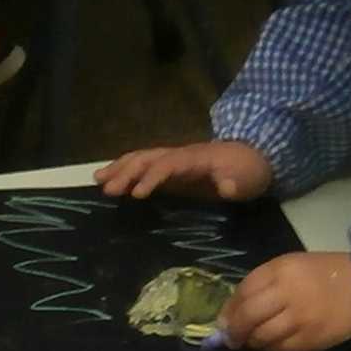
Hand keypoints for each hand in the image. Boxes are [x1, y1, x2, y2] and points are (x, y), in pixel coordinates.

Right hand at [96, 139, 273, 202]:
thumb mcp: (248, 179)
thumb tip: (225, 187)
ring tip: (97, 181)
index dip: (152, 178)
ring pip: (142, 159)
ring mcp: (174, 161)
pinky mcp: (171, 170)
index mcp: (196, 159)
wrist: (253, 158)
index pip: (168, 165)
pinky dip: (125, 170)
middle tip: (106, 190)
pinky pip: (144, 166)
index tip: (136, 195)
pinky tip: (109, 180)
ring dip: (119, 168)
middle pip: (148, 158)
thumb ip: (237, 183)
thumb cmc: (249, 171)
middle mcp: (180, 155)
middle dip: (126, 172)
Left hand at [222, 248, 350, 350]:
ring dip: (252, 341)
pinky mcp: (311, 338)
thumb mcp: (293, 265)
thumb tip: (234, 309)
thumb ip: (265, 282)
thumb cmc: (326, 274)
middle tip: (231, 338)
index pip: (244, 291)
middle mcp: (288, 293)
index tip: (224, 319)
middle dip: (234, 330)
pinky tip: (272, 345)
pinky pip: (280, 349)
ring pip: (262, 336)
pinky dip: (271, 349)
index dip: (230, 308)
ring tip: (254, 341)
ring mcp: (300, 318)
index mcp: (282, 270)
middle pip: (248, 316)